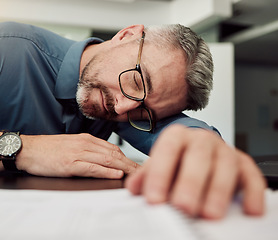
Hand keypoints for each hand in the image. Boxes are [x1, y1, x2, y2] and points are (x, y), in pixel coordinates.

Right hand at [16, 133, 138, 178]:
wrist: (28, 149)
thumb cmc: (48, 149)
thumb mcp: (71, 145)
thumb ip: (87, 150)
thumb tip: (103, 159)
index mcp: (86, 139)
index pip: (113, 149)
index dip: (128, 158)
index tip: (139, 166)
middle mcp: (85, 143)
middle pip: (114, 154)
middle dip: (131, 164)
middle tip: (145, 172)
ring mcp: (78, 153)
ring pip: (107, 160)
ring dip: (125, 168)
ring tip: (138, 175)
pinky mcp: (70, 163)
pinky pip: (92, 167)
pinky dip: (106, 171)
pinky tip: (116, 174)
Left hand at [125, 124, 265, 218]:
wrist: (200, 152)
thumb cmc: (178, 161)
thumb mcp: (159, 165)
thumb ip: (146, 176)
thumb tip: (133, 188)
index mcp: (177, 136)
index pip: (167, 150)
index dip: (159, 174)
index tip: (154, 199)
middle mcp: (201, 139)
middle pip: (197, 157)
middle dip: (190, 183)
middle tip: (182, 208)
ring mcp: (224, 150)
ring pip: (225, 165)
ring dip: (217, 191)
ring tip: (208, 214)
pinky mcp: (243, 163)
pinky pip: (251, 175)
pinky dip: (251, 192)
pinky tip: (248, 209)